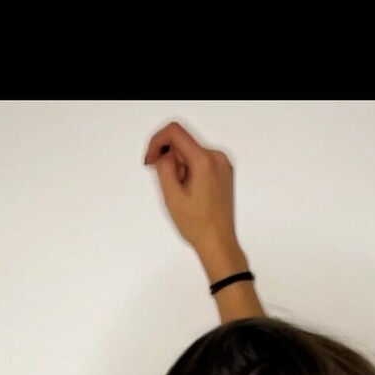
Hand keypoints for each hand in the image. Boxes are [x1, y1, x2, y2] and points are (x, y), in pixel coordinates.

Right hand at [143, 120, 237, 258]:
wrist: (218, 243)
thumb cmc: (198, 226)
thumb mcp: (171, 195)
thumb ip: (163, 166)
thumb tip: (163, 152)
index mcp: (204, 161)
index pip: (174, 132)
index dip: (156, 142)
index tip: (150, 159)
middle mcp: (217, 157)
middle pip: (183, 143)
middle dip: (170, 160)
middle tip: (170, 186)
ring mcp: (223, 163)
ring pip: (190, 152)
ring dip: (180, 168)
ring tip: (184, 193)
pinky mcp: (224, 170)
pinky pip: (200, 161)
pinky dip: (190, 171)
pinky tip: (191, 192)